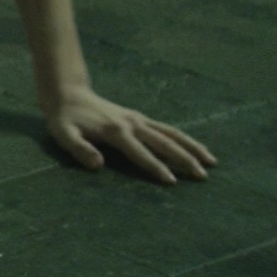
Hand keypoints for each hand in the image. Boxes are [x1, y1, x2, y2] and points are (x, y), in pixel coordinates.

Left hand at [46, 87, 216, 184]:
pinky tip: (195, 149)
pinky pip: (167, 129)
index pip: (140, 152)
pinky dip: (183, 139)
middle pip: (164, 142)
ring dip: (192, 147)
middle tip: (202, 176)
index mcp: (115, 131)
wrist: (68, 94)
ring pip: (172, 133)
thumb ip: (79, 149)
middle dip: (184, 159)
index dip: (155, 167)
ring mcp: (138, 119)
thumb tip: (97, 164)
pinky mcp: (139, 118)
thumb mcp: (64, 135)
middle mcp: (132, 124)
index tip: (172, 181)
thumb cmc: (64, 119)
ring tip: (212, 162)